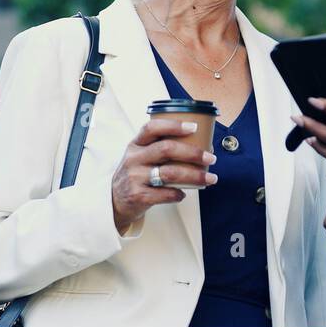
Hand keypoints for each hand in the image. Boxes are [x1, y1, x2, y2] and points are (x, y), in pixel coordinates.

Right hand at [112, 119, 217, 234]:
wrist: (113, 201)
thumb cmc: (136, 174)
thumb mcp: (141, 156)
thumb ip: (163, 149)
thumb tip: (204, 147)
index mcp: (136, 144)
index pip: (152, 128)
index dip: (173, 125)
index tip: (194, 127)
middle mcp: (134, 158)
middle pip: (167, 149)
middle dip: (193, 153)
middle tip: (211, 158)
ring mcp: (135, 177)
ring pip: (170, 173)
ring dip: (195, 175)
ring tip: (210, 178)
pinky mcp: (138, 196)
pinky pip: (165, 193)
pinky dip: (178, 194)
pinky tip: (183, 193)